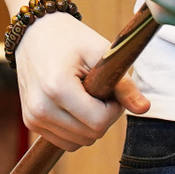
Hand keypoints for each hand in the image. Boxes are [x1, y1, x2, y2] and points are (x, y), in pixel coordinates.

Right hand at [14, 11, 150, 150]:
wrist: (35, 30)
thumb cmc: (71, 38)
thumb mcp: (100, 52)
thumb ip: (123, 84)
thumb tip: (144, 108)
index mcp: (57, 88)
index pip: (99, 122)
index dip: (114, 108)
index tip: (110, 89)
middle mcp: (40, 107)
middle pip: (90, 136)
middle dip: (103, 116)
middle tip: (99, 89)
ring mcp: (33, 117)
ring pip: (78, 143)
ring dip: (89, 124)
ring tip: (84, 94)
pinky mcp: (30, 122)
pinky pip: (65, 141)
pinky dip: (76, 129)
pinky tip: (73, 104)